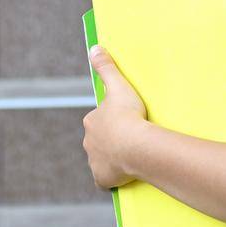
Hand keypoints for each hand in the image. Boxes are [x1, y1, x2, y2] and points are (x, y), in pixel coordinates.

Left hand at [83, 45, 149, 188]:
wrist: (136, 146)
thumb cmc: (129, 115)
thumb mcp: (119, 86)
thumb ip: (106, 67)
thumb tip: (94, 47)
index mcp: (91, 121)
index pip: (99, 120)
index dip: (113, 121)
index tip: (126, 122)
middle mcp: (88, 142)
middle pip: (99, 140)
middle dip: (111, 140)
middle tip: (130, 139)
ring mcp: (94, 161)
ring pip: (101, 159)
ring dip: (112, 158)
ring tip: (130, 156)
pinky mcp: (101, 178)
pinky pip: (105, 178)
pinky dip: (111, 177)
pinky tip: (123, 174)